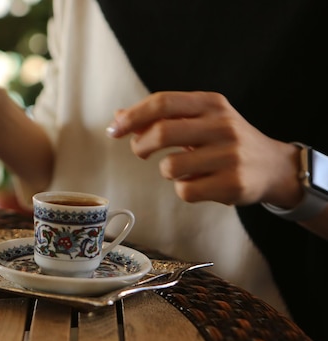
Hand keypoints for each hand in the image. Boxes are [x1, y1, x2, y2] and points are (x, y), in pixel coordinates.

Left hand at [106, 91, 302, 207]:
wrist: (274, 167)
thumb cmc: (226, 142)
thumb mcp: (201, 120)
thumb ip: (162, 117)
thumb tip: (118, 118)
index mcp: (212, 104)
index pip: (164, 102)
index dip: (133, 116)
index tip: (114, 130)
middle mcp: (223, 125)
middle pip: (162, 132)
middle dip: (141, 145)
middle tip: (140, 151)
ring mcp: (230, 155)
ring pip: (170, 167)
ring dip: (167, 172)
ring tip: (183, 170)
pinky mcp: (233, 183)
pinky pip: (186, 191)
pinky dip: (184, 190)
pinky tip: (200, 184)